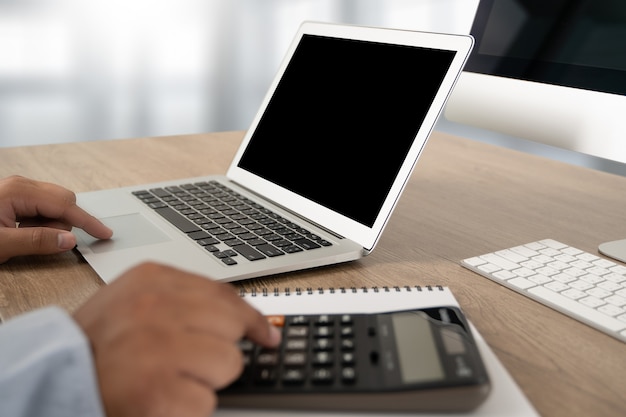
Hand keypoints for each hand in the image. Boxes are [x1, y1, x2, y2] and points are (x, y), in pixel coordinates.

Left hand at [0, 175, 112, 262]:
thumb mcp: (1, 244)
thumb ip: (35, 242)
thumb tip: (69, 240)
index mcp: (19, 191)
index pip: (65, 205)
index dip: (87, 221)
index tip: (104, 233)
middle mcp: (22, 186)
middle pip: (64, 202)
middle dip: (61, 224)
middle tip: (42, 239)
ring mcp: (19, 190)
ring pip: (55, 207)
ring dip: (48, 226)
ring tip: (23, 236)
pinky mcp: (17, 197)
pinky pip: (43, 209)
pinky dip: (41, 223)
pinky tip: (22, 231)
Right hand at [73, 262, 280, 416]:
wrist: (53, 378)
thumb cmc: (97, 343)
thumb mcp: (136, 300)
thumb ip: (185, 300)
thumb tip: (244, 318)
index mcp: (153, 280)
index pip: (224, 295)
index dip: (251, 318)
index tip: (266, 333)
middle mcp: (157, 308)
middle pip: (231, 327)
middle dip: (219, 349)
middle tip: (189, 359)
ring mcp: (158, 348)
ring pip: (228, 363)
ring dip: (205, 380)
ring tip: (168, 378)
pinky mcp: (158, 393)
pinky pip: (207, 401)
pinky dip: (189, 408)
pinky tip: (159, 398)